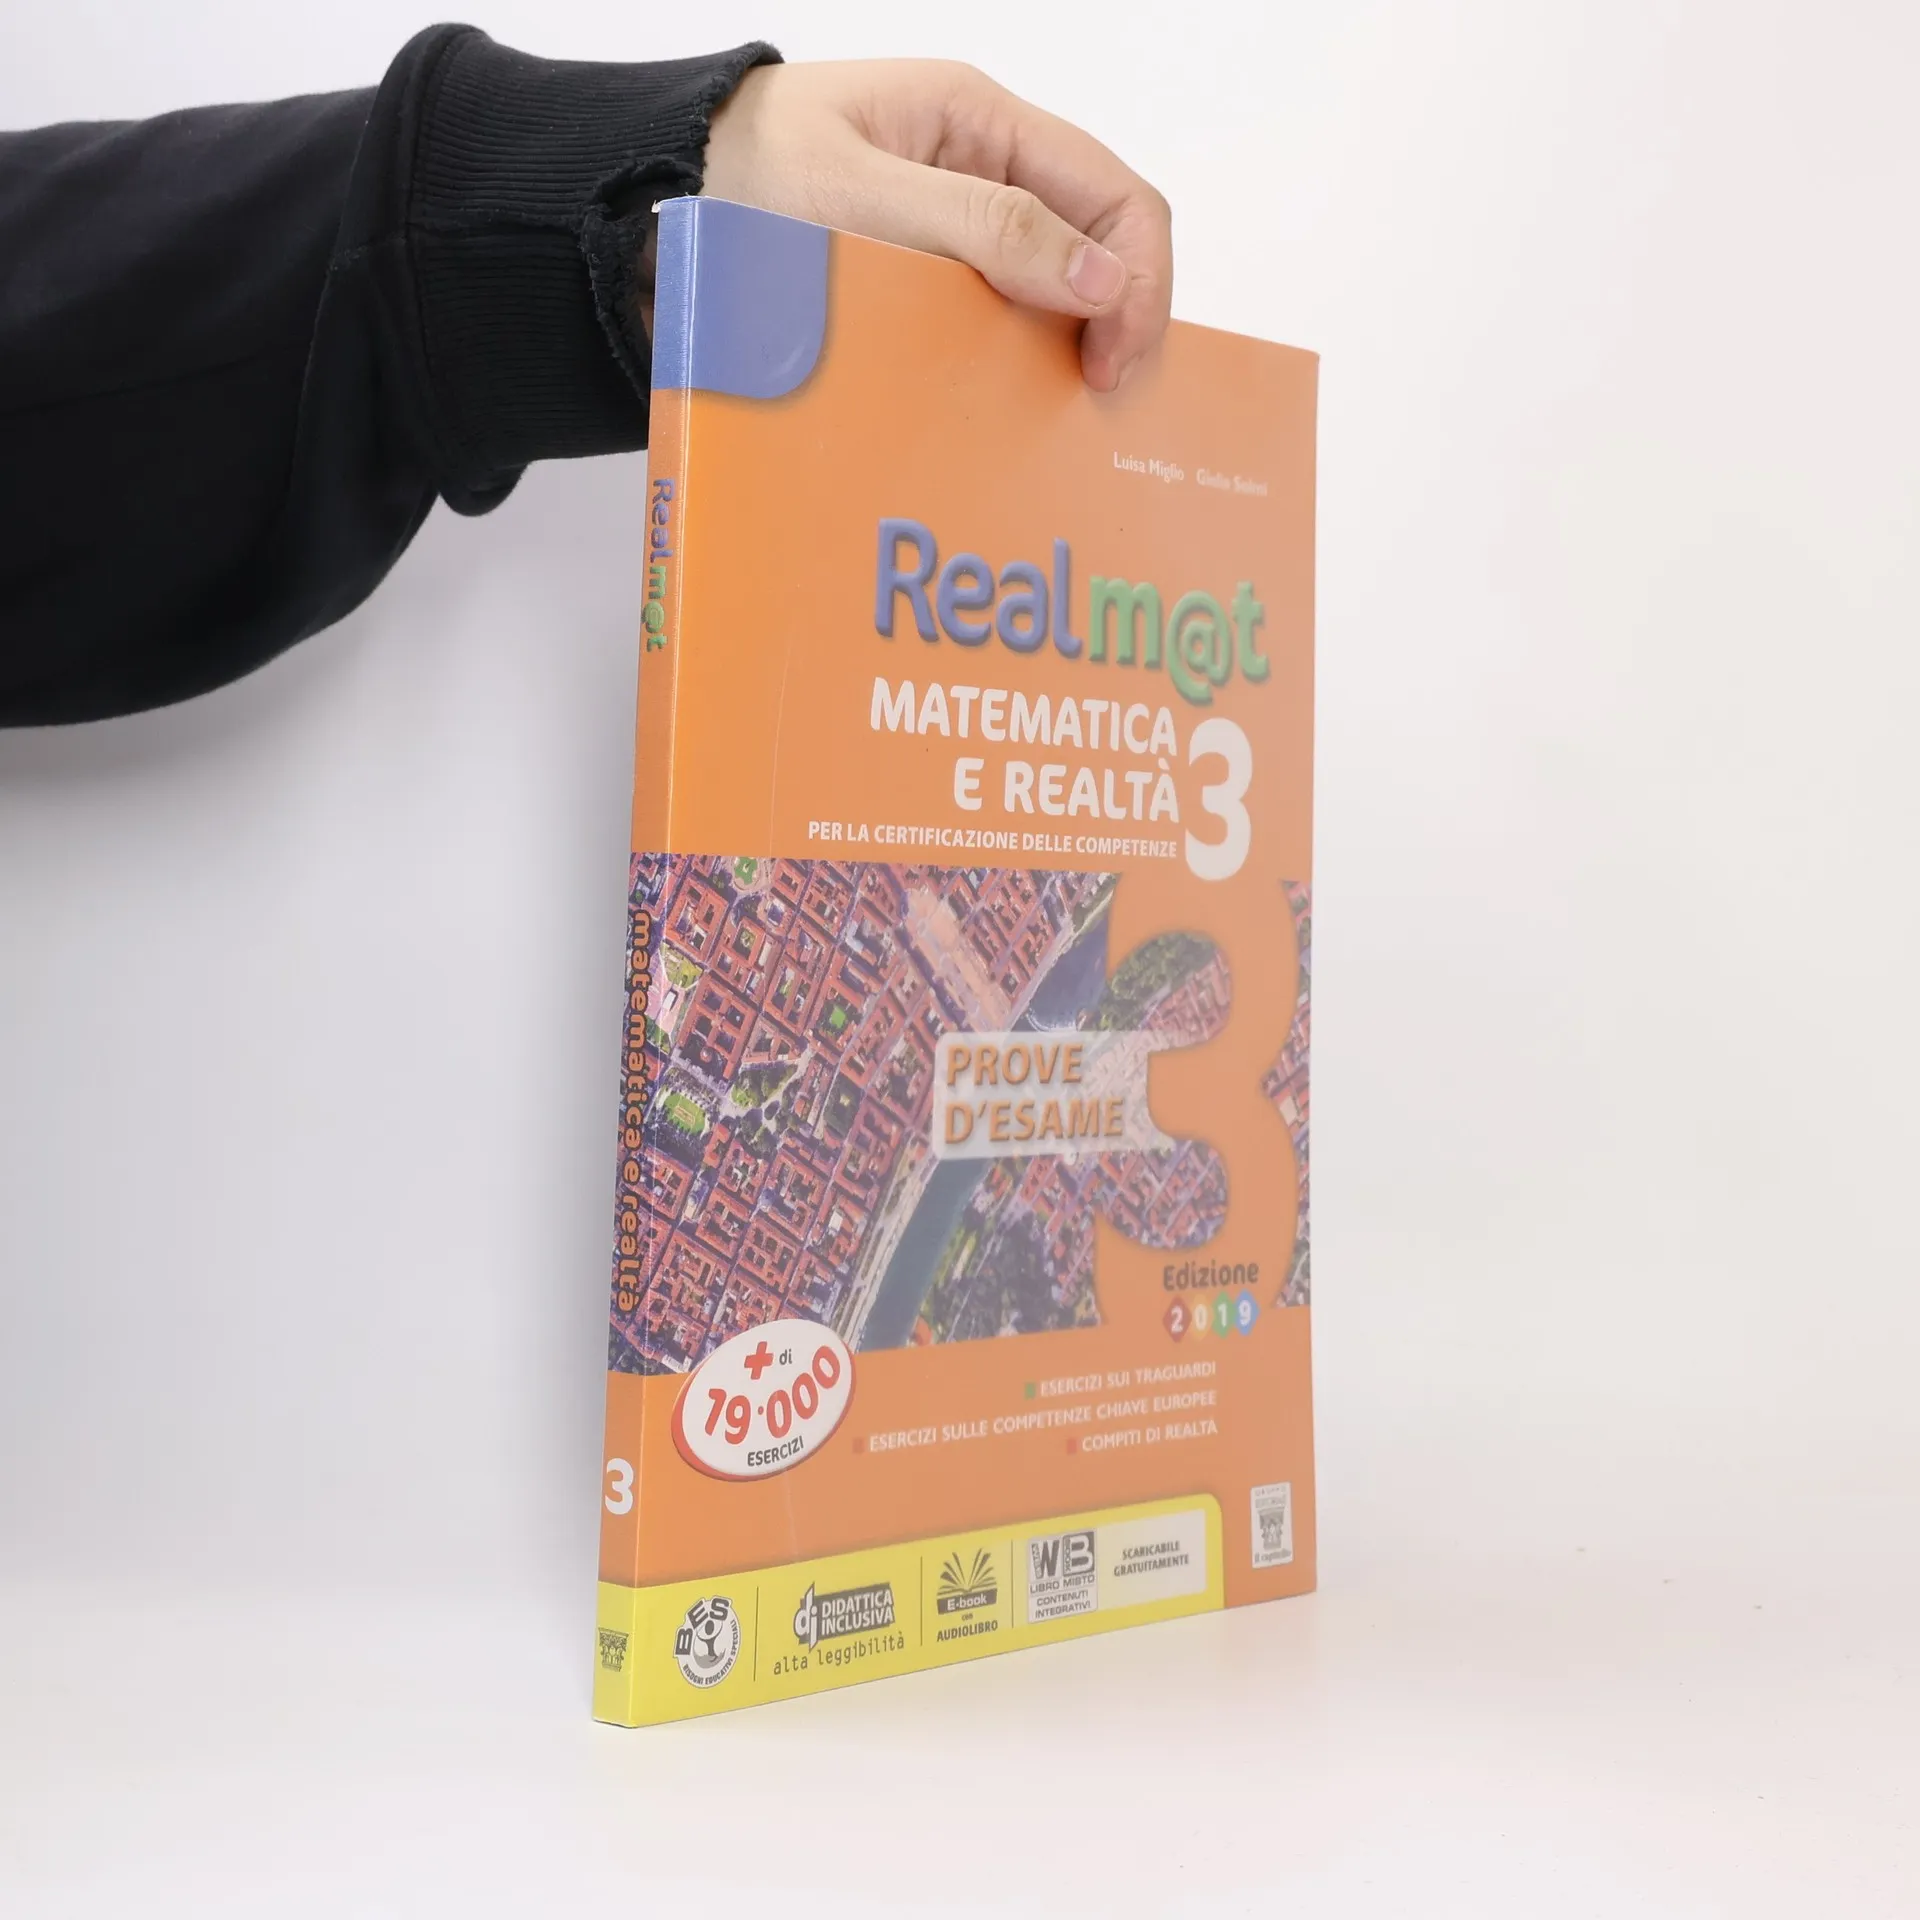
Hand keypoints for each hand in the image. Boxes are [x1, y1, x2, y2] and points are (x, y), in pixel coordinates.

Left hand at [701, 60, 1172, 391]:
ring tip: (1046, 418)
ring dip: (1059, 356)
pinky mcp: (922, 283)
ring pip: (1050, 296)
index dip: (1139, 283)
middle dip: (1112, 326)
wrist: (651, 203)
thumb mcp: (862, 195)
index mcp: (980, 121)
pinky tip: (994, 410)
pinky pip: (991, 326)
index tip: (1111, 370)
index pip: (1115, 195)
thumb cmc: (739, 175)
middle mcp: (981, 171)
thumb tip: (1103, 280)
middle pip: (1096, 249)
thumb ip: (986, 228)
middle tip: (1087, 408)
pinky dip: (1005, 370)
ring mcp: (954, 230)